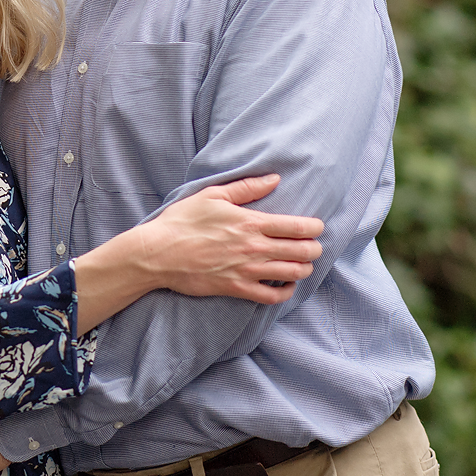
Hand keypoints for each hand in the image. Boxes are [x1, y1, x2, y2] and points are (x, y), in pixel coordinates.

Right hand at [129, 173, 323, 303]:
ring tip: (302, 264)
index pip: (296, 226)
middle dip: (314, 249)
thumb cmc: (182, 221)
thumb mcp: (213, 195)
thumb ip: (247, 187)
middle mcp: (253, 248)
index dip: (314, 227)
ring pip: (291, 274)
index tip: (317, 226)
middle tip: (313, 246)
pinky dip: (285, 292)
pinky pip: (271, 296)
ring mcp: (246, 270)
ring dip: (303, 269)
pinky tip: (285, 285)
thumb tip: (274, 179)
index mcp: (250, 222)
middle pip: (301, 251)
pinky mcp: (236, 288)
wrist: (158, 253)